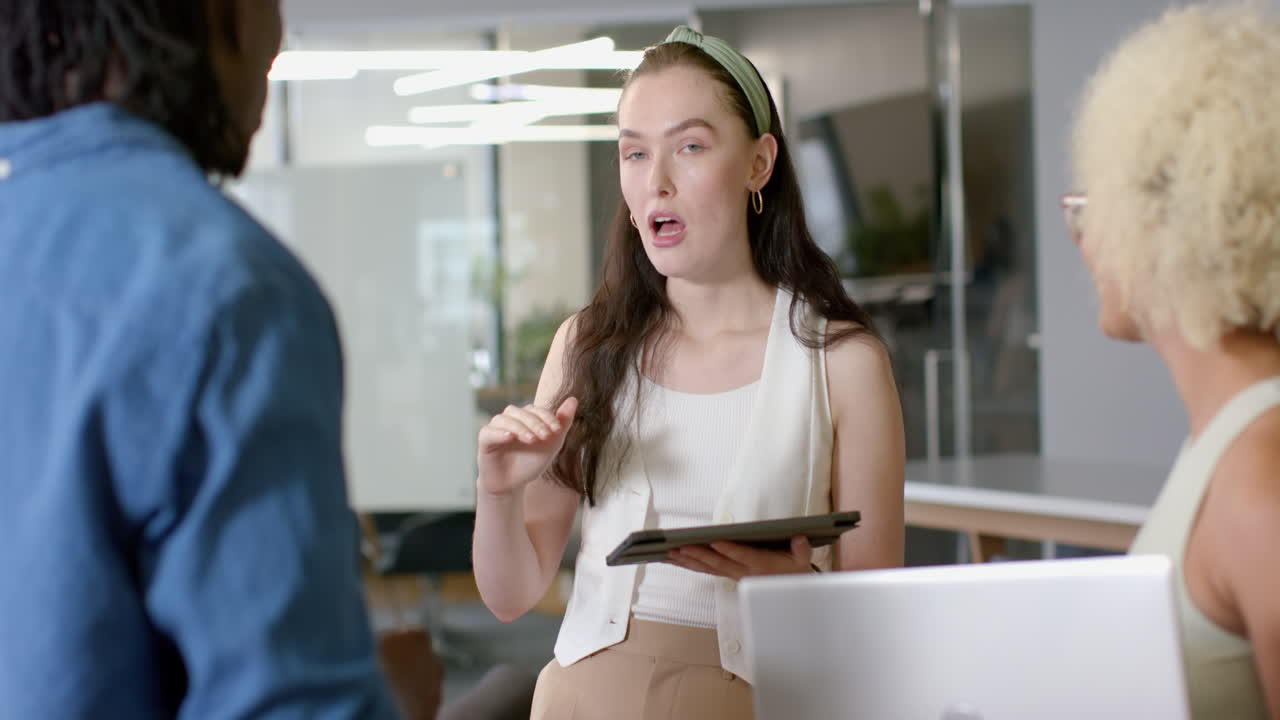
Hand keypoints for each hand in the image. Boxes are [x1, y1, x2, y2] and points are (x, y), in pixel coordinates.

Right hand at [476, 397, 577, 496]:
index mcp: (526, 417)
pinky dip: (499, 433)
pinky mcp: (484, 439)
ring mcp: (496, 428)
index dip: (547, 417)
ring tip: (532, 440)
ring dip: (520, 427)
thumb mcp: (551, 444)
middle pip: (522, 412)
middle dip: (536, 423)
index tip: (557, 430)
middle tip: (545, 436)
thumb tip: (574, 399)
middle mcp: (510, 419)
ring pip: (506, 419)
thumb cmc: (530, 462)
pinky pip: (489, 432)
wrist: (512, 484)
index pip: (537, 410)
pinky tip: (510, 437)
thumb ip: (563, 423)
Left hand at [666, 535, 814, 580]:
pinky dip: (690, 565)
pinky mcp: (727, 575)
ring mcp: (734, 575)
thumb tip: (799, 539)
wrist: (790, 594)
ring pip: (708, 568)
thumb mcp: (802, 561)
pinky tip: (675, 559)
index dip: (729, 550)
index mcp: (761, 565)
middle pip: (718, 563)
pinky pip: (706, 570)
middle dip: (698, 556)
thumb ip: (800, 550)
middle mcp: (744, 572)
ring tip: (670, 554)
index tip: (716, 542)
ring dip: (689, 562)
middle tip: (680, 548)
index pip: (743, 557)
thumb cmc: (794, 571)